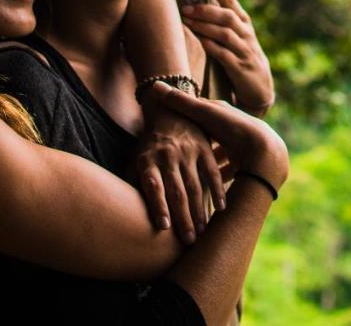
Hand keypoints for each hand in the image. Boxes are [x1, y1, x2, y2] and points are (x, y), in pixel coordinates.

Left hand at [132, 102, 224, 245]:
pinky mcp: (204, 148)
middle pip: (176, 191)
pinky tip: (222, 208)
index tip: (164, 227)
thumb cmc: (149, 145)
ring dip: (199, 210)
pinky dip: (217, 190)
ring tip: (203, 232)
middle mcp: (167, 156)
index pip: (153, 186)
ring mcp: (187, 151)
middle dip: (183, 217)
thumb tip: (129, 212)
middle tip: (189, 241)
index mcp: (148, 160)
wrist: (169, 110)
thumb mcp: (135, 159)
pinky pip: (212, 172)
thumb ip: (133, 183)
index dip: (159, 206)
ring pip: (195, 185)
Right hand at [148, 82, 288, 189]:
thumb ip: (180, 102)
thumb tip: (155, 85)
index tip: (169, 123)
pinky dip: (220, 178)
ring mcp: (239, 146)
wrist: (263, 150)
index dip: (184, 117)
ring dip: (208, 163)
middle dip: (198, 142)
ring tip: (190, 173)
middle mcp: (232, 127)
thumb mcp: (203, 113)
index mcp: (221, 113)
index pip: (200, 112)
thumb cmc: (233, 128)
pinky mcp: (243, 163)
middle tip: (178, 153)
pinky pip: (229, 170)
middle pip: (209, 135)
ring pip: (219, 154)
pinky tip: (208, 186)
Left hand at [181, 0, 275, 115]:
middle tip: (187, 7)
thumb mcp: (239, 40)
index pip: (233, 3)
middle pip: (228, 17)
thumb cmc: (243, 61)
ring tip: (187, 21)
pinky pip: (224, 55)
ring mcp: (245, 52)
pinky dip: (211, 46)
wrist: (260, 91)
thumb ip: (225, 25)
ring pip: (225, 34)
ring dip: (205, 26)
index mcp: (246, 26)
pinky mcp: (240, 69)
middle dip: (206, 10)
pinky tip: (200, 40)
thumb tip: (201, 7)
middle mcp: (247, 36)